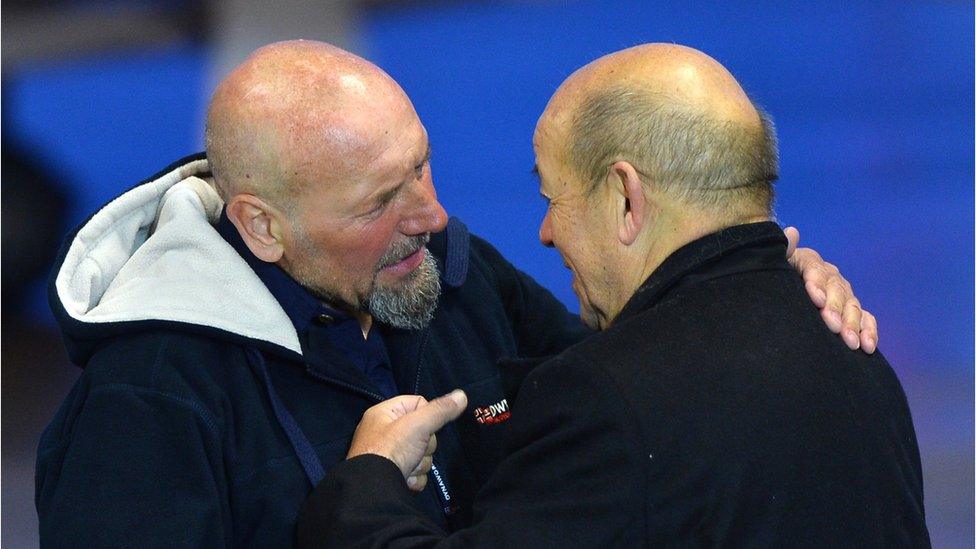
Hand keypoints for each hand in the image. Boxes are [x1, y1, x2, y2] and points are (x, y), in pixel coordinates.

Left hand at [346, 390, 467, 491]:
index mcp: (384, 413)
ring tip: (408, 467)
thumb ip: (440, 410)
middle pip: (423, 432)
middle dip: (425, 445)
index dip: (428, 414)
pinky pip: (416, 471)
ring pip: (422, 454)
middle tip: (416, 449)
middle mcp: (385, 433)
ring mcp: (389, 456)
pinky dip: (414, 476)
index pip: (417, 403)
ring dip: (420, 462)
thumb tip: (462, 395)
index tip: (426, 426)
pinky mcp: (393, 475)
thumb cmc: (392, 449)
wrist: (375, 489)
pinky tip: (406, 478)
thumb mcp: (418, 425)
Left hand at [784, 227, 878, 353]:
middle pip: (837, 290)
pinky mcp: (851, 310)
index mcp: (808, 262)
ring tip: (850, 342)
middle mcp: (829, 276)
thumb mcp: (774, 264)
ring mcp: (842, 293)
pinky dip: (868, 331)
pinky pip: (865, 319)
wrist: (777, 291)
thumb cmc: (772, 278)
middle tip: (834, 326)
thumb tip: (791, 233)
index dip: (817, 284)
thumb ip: (783, 251)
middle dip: (836, 309)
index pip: (815, 270)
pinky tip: (867, 346)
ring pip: (852, 306)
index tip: (816, 300)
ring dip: (853, 324)